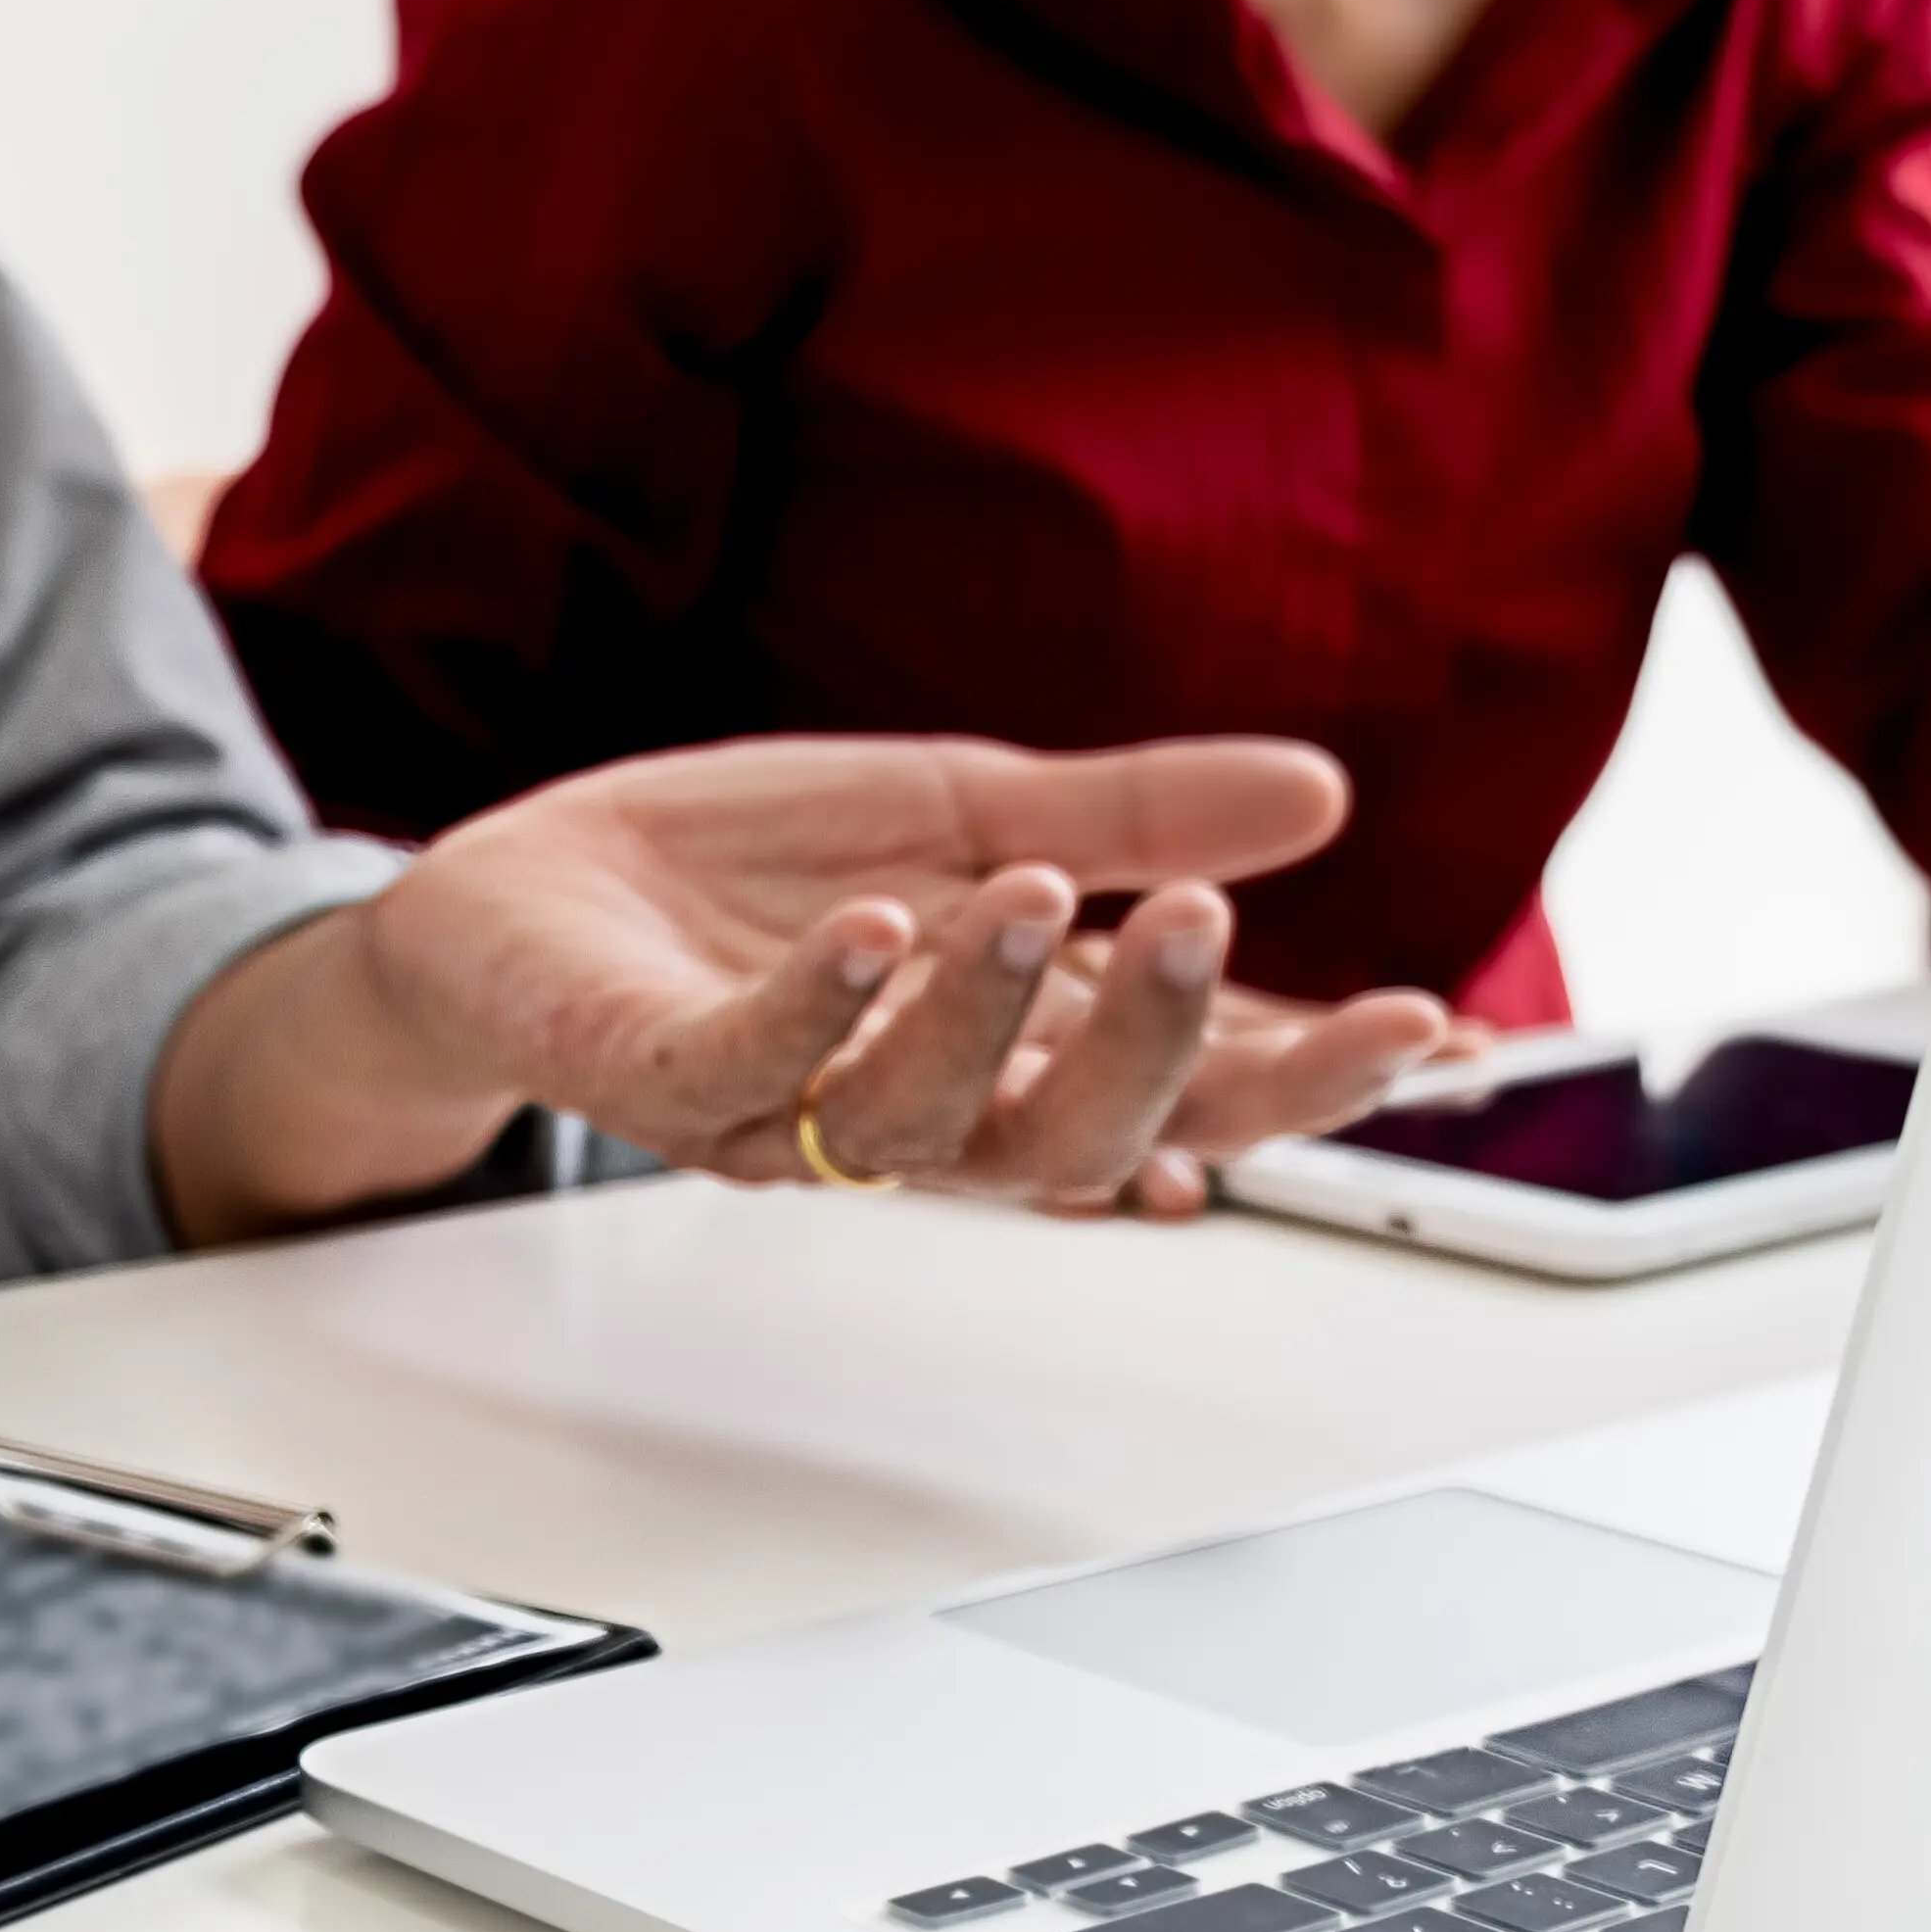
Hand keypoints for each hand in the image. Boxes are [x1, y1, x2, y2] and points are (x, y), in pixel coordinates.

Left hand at [150, 736, 1454, 1236]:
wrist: (511, 898)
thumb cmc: (733, 881)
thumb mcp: (961, 809)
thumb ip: (1131, 814)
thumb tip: (1316, 791)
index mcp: (1003, 1050)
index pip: (1184, 1092)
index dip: (1301, 1076)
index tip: (1419, 1030)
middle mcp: (909, 1108)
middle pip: (1076, 1139)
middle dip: (1161, 1050)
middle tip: (1213, 936)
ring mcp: (784, 1106)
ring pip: (919, 1119)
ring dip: (987, 1005)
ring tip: (1031, 887)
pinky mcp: (653, 1072)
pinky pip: (747, 1067)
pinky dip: (819, 1005)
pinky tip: (875, 928)